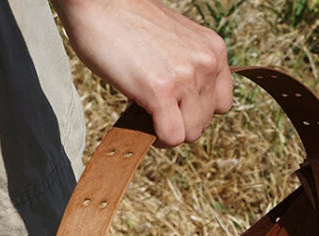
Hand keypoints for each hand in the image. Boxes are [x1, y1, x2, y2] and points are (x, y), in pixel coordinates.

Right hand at [54, 0, 232, 146]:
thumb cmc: (127, 23)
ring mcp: (186, 76)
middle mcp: (206, 62)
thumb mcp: (174, 44)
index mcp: (213, 49)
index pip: (221, 104)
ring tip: (146, 110)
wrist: (96, 2)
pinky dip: (156, 138)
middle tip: (153, 107)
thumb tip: (184, 111)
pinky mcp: (161, 90)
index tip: (174, 106)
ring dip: (167, 131)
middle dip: (178, 122)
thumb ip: (188, 70)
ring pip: (189, 134)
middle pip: (203, 123)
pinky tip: (142, 122)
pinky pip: (171, 137)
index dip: (196, 111)